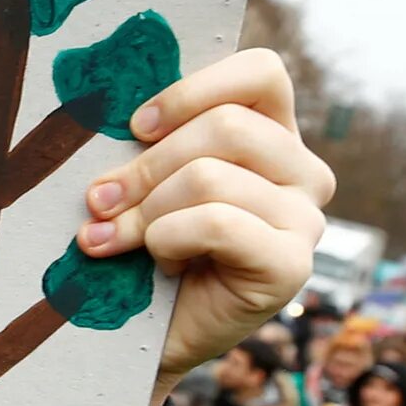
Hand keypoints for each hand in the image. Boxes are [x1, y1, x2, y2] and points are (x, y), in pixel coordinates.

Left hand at [75, 51, 332, 397]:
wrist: (140, 333)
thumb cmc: (140, 243)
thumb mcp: (144, 178)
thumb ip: (147, 138)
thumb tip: (102, 105)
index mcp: (274, 134)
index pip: (261, 72)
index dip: (192, 91)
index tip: (137, 126)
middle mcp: (304, 172)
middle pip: (226, 127)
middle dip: (145, 166)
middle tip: (99, 201)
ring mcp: (306, 220)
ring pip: (210, 177)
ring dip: (144, 212)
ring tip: (117, 239)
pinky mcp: (292, 265)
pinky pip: (216, 223)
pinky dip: (167, 240)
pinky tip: (162, 264)